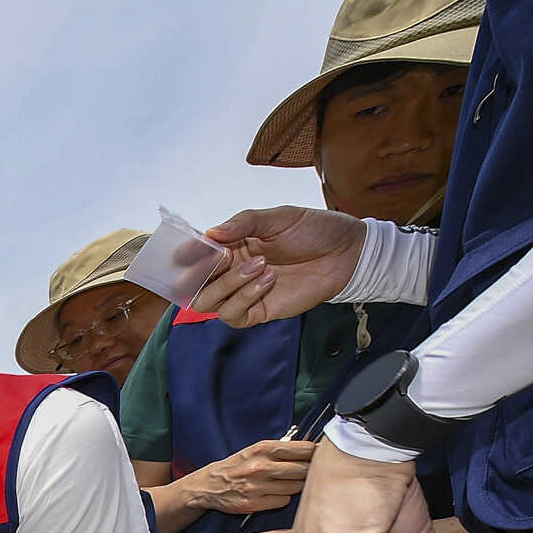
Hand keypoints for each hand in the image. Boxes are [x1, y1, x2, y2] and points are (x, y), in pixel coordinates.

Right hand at [182, 438, 314, 518]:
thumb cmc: (237, 466)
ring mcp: (257, 486)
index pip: (304, 449)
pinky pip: (283, 501)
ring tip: (285, 483)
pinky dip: (283, 498)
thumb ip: (281, 449)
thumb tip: (311, 451)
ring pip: (296, 487)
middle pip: (303, 469)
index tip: (319, 456)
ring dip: (295, 485)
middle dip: (308, 471)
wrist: (209, 486)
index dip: (316, 453)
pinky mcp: (254, 504)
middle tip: (305, 472)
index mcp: (263, 449)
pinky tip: (274, 494)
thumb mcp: (255, 450)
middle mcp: (261, 466)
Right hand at [194, 206, 366, 326]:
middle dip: (201, 273)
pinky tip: (268, 281)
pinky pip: (233, 315)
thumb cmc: (314, 230)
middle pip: (193, 284)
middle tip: (224, 257)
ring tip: (260, 266)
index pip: (196, 254)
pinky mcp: (258, 311)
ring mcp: (243, 293)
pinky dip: (244, 298)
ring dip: (228, 284)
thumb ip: (244, 223)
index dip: (186, 254)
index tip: (188, 250)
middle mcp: (231, 271)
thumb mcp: (280, 217)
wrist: (347, 252)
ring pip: (208, 302)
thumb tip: (210, 233)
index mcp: (231, 246)